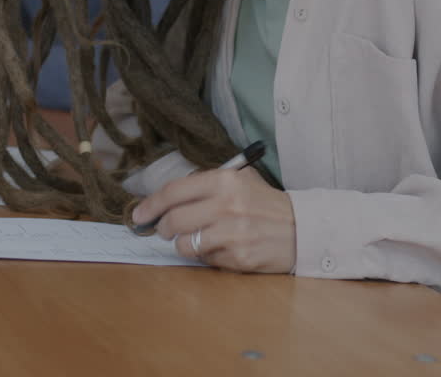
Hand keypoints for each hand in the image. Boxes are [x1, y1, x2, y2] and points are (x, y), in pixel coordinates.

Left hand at [132, 167, 295, 273]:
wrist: (302, 228)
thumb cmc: (265, 204)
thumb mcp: (240, 181)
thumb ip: (205, 185)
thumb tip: (163, 200)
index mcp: (225, 181)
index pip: (174, 192)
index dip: (150, 205)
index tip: (138, 215)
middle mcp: (227, 205)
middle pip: (173, 220)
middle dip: (162, 228)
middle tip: (164, 230)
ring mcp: (233, 234)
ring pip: (184, 244)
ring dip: (184, 244)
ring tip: (197, 239)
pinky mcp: (238, 258)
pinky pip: (205, 260)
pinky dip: (207, 256)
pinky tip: (222, 248)